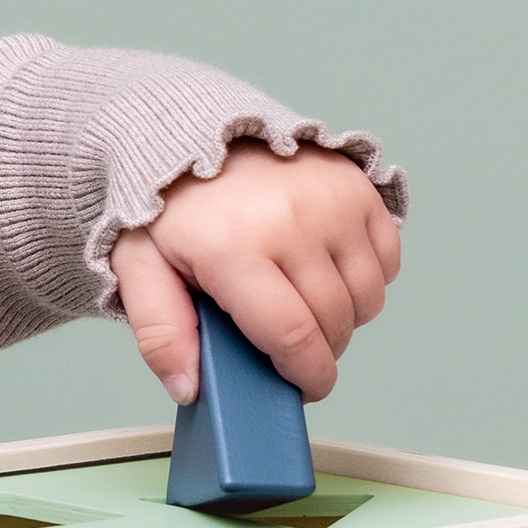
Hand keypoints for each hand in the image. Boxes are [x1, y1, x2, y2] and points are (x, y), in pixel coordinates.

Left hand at [110, 140, 399, 403]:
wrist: (192, 137)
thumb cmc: (168, 211)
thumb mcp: (140, 271)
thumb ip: (160, 334)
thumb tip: (188, 388)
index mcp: (232, 248)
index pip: (292, 335)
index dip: (306, 376)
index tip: (303, 390)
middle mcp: (291, 221)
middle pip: (334, 323)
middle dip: (319, 353)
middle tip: (290, 348)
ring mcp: (331, 200)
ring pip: (366, 298)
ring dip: (345, 319)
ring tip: (304, 307)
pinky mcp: (357, 186)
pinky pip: (387, 260)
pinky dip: (366, 280)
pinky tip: (327, 273)